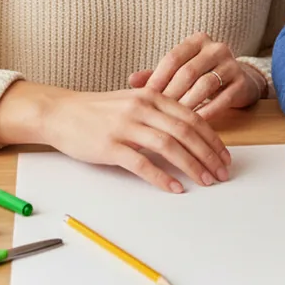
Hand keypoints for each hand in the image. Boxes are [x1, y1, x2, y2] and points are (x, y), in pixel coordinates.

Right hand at [0, 80, 231, 193]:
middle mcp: (141, 109)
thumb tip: (189, 133)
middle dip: (208, 155)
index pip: (192, 118)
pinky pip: (142, 163)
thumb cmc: (97, 111)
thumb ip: (159, 113)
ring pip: (169, 146)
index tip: (224, 156)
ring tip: (205, 181)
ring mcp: (125, 127)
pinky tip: (175, 188)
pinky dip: (162, 177)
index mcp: (151, 97)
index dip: (212, 139)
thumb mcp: (132, 102)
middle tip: (221, 173)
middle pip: (186, 132)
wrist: (60, 113)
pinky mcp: (110, 146)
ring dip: (192, 166)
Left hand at [129, 31, 263, 117]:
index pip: (173, 57)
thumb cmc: (202, 76)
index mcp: (197, 41)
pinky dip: (207, 113)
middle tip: (156, 114)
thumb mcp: (180, 72)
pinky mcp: (243, 83)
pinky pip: (223, 100)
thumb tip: (131, 80)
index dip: (158, 77)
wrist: (240, 81)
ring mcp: (232, 64)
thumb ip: (157, 75)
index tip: (144, 97)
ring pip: (205, 85)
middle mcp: (216, 48)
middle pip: (188, 72)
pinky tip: (194, 125)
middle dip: (171, 94)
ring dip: (188, 105)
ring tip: (173, 121)